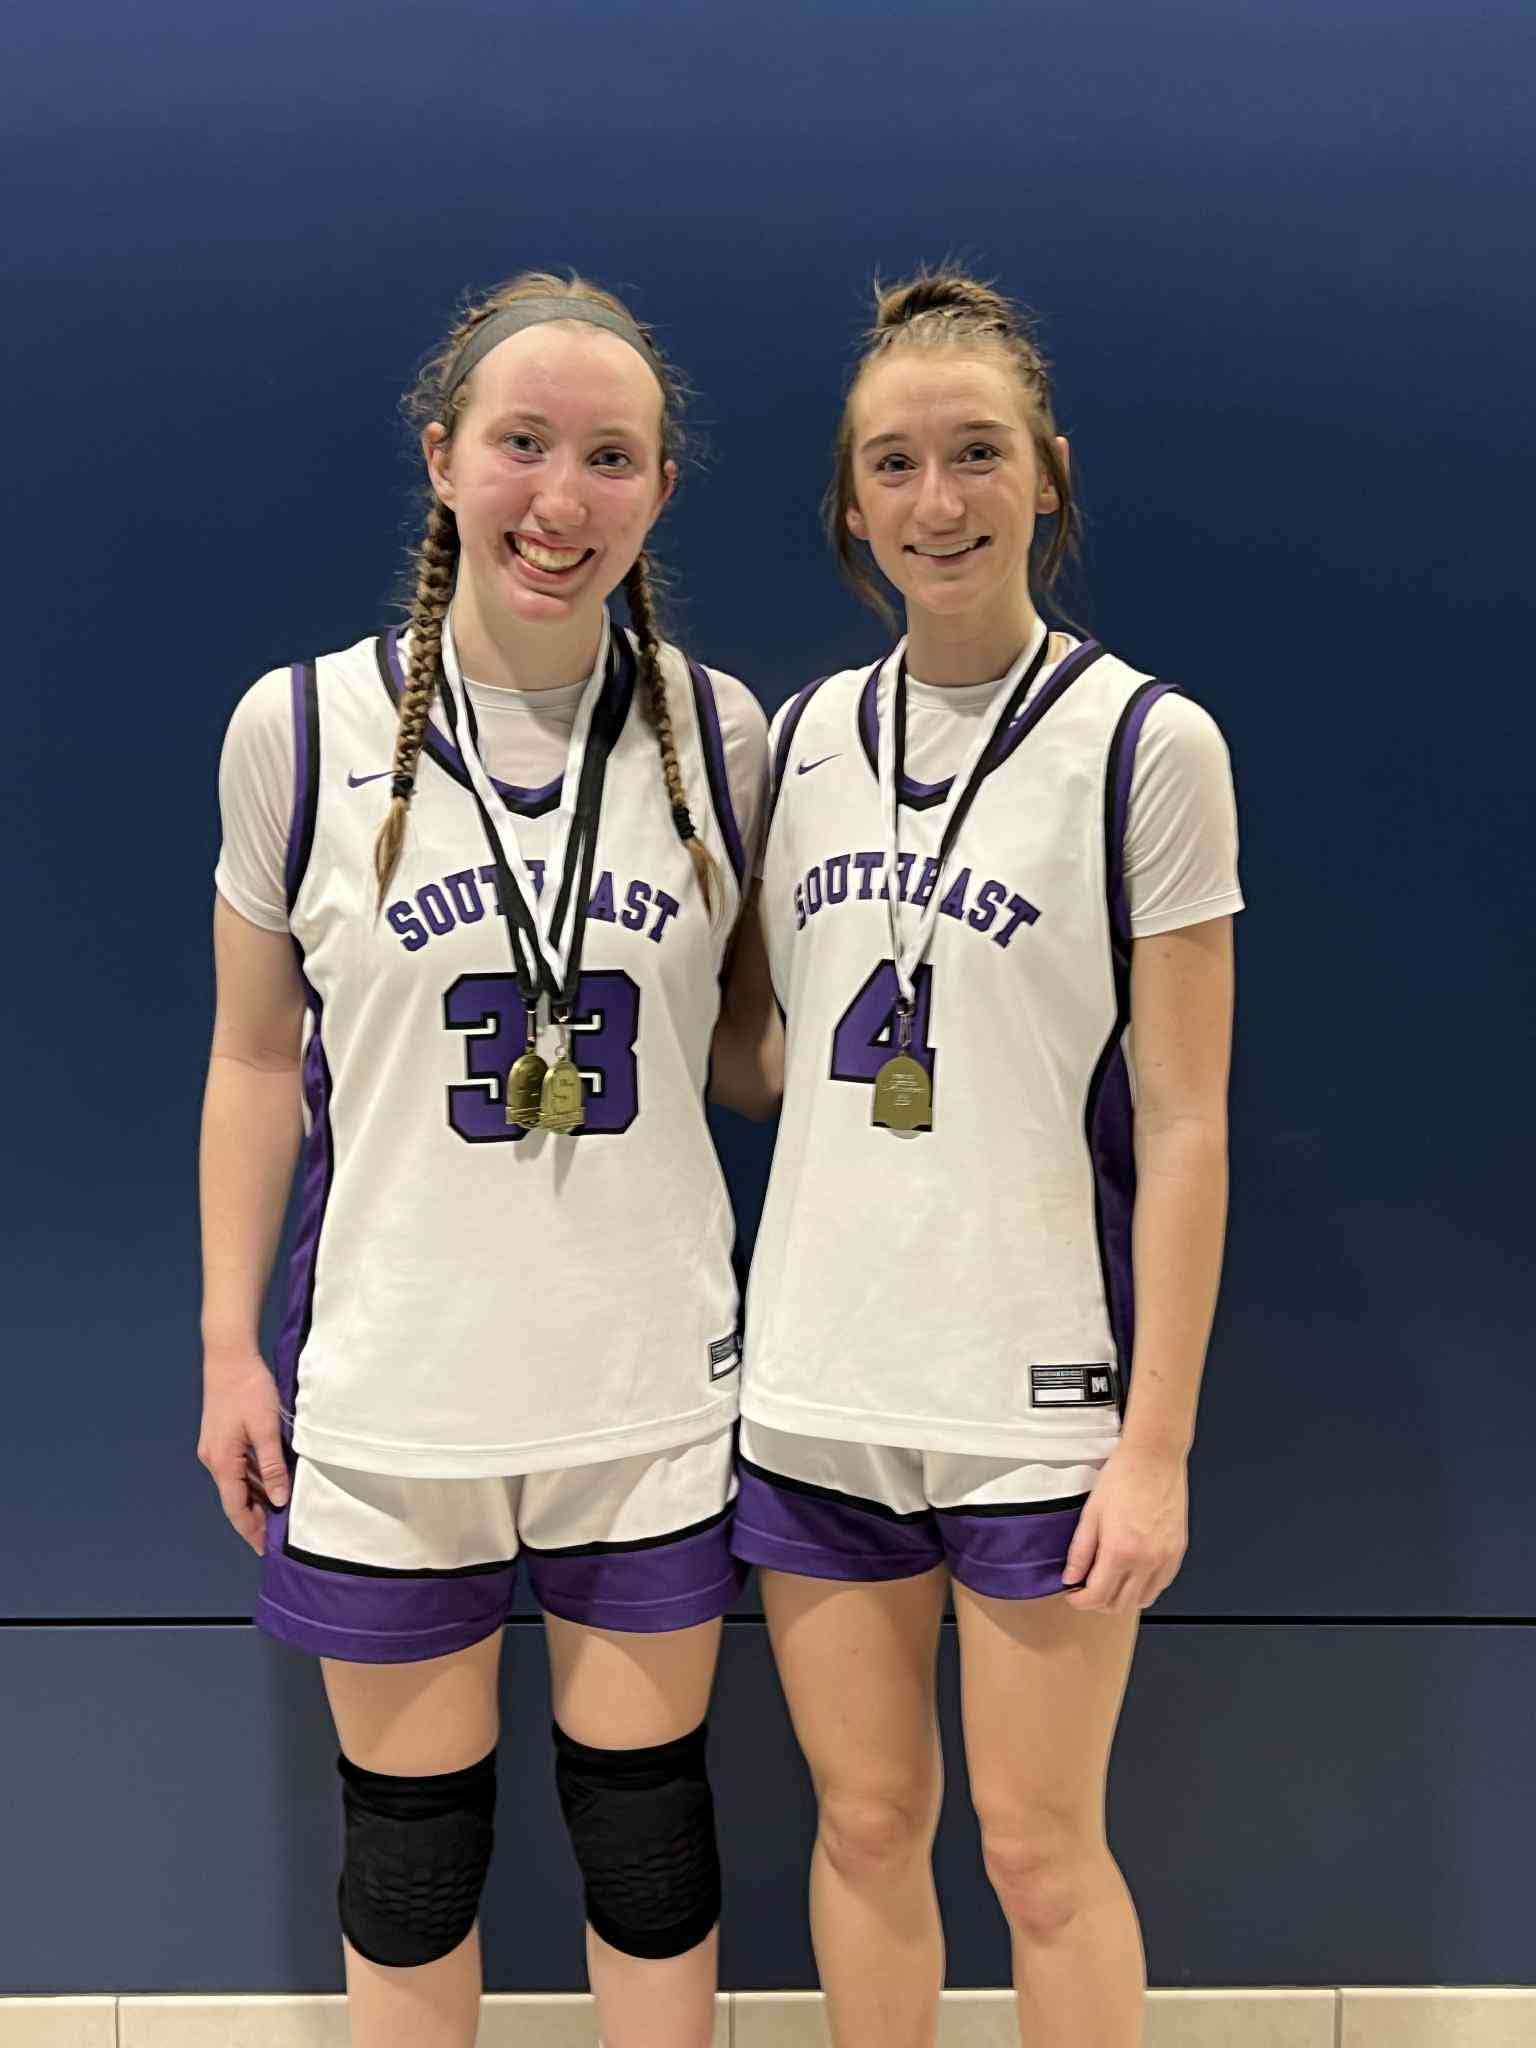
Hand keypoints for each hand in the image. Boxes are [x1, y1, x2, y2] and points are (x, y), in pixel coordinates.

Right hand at [197, 1353, 288, 1556]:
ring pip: (235, 1483)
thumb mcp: (266, 1429)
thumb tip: (278, 1500)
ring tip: (276, 1516)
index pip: (236, 1508)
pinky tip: (268, 1484)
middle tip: (275, 1537)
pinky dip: (251, 1481)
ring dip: (253, 1500)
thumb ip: (271, 1466)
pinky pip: (236, 1469)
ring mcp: (214, 1449)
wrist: (228, 1358)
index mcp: (222, 1462)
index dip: (250, 1530)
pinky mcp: (220, 1438)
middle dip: (253, 1519)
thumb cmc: (249, 1390)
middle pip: (234, 1499)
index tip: (263, 1549)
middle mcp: (213, 1460)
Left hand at [1061, 1443, 1187, 1615]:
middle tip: (1086, 1587)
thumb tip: (1070, 1578)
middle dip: (1098, 1602)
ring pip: (1142, 1600)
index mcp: (1120, 1551)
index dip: (1080, 1601)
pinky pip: (1160, 1585)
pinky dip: (1144, 1588)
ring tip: (1108, 1581)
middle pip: (1119, 1605)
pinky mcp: (1177, 1553)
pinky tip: (1131, 1574)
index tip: (1072, 1593)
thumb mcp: (1091, 1513)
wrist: (1155, 1458)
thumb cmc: (1123, 1477)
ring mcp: (1165, 1559)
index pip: (1097, 1596)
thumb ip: (1080, 1551)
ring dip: (1122, 1599)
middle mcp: (1146, 1561)